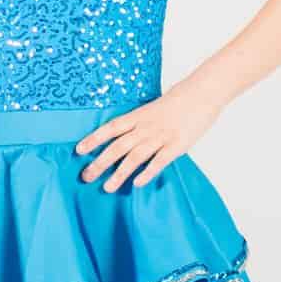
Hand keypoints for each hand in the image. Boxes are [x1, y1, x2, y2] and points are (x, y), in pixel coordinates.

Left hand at [76, 86, 220, 191]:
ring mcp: (161, 136)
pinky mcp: (178, 145)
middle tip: (85, 177)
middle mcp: (146, 127)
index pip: (111, 128)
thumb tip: (120, 138)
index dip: (94, 139)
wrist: (202, 93)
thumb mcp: (151, 109)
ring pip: (136, 156)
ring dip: (120, 173)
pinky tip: (137, 184)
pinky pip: (160, 161)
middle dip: (100, 163)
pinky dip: (148, 172)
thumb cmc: (176, 103)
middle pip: (118, 146)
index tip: (78, 150)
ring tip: (107, 188)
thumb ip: (137, 124)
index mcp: (138, 116)